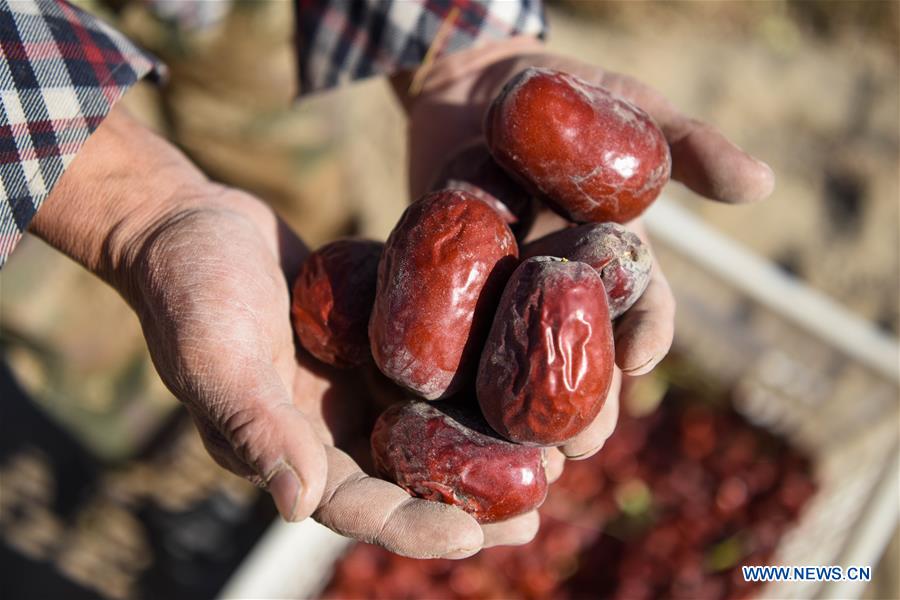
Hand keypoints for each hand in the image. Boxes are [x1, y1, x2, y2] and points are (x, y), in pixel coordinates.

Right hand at [30, 106, 550, 557]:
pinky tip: (521, 376)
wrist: (192, 225)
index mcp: (290, 453)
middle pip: (411, 480)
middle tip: (538, 507)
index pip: (357, 507)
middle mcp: (332, 431)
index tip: (473, 535)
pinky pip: (432, 369)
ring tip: (551, 454)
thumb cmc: (187, 289)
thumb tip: (298, 505)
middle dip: (472, 499)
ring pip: (432, 430)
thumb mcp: (213, 355)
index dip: (414, 525)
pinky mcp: (377, 344)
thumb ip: (253, 425)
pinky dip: (473, 380)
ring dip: (487, 445)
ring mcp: (357, 388)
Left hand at [396, 37, 774, 460]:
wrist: (474, 86)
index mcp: (615, 260)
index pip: (644, 310)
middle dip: (586, 403)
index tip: (638, 358)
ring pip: (519, 367)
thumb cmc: (565, 95)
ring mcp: (506, 295)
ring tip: (519, 454)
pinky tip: (441, 411)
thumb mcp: (632, 111)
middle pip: (581, 357)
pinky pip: (451, 338)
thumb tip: (763, 184)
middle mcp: (564, 290)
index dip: (647, 333)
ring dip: (521, 415)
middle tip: (579, 443)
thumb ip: (689, 145)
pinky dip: (450, 376)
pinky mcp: (451, 293)